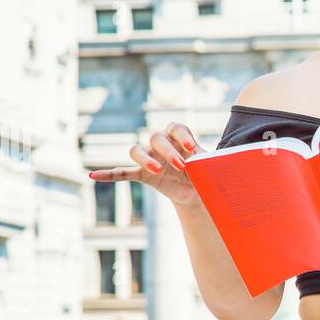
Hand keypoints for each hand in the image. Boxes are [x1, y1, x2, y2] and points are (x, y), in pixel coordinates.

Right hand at [87, 122, 204, 207]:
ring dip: (145, 158)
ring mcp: (150, 158)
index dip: (182, 136)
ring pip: (137, 150)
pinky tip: (93, 176)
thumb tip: (226, 165)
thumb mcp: (210, 166)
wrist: (197, 191)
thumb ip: (211, 162)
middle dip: (167, 150)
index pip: (175, 128)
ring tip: (156, 170)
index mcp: (179, 138)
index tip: (191, 149)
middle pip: (155, 137)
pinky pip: (122, 173)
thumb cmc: (204, 172)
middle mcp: (161, 144)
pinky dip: (108, 175)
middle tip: (182, 165)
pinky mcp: (142, 174)